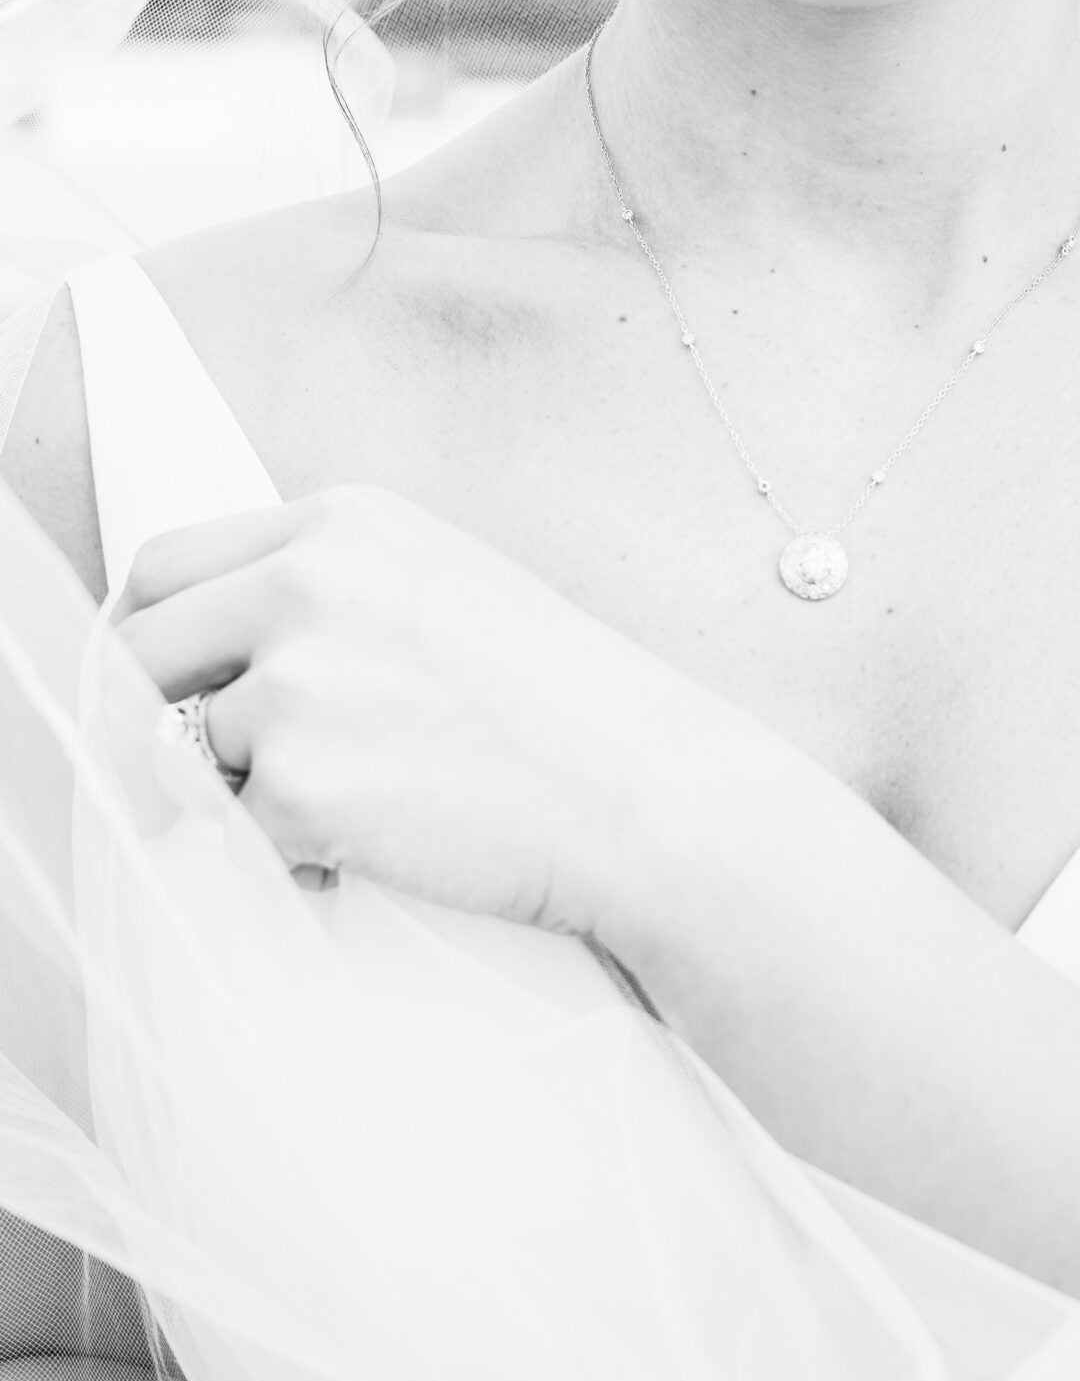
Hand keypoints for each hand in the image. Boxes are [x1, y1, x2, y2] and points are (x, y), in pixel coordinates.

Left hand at [111, 482, 753, 940]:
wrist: (638, 788)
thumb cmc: (559, 699)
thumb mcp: (441, 582)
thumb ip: (328, 587)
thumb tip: (220, 643)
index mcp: (342, 522)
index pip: (167, 563)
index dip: (153, 631)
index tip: (164, 681)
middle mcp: (305, 582)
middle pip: (140, 646)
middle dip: (150, 717)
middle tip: (200, 773)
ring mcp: (294, 682)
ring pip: (184, 749)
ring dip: (242, 793)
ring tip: (349, 809)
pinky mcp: (295, 784)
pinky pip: (230, 833)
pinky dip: (282, 858)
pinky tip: (363, 852)